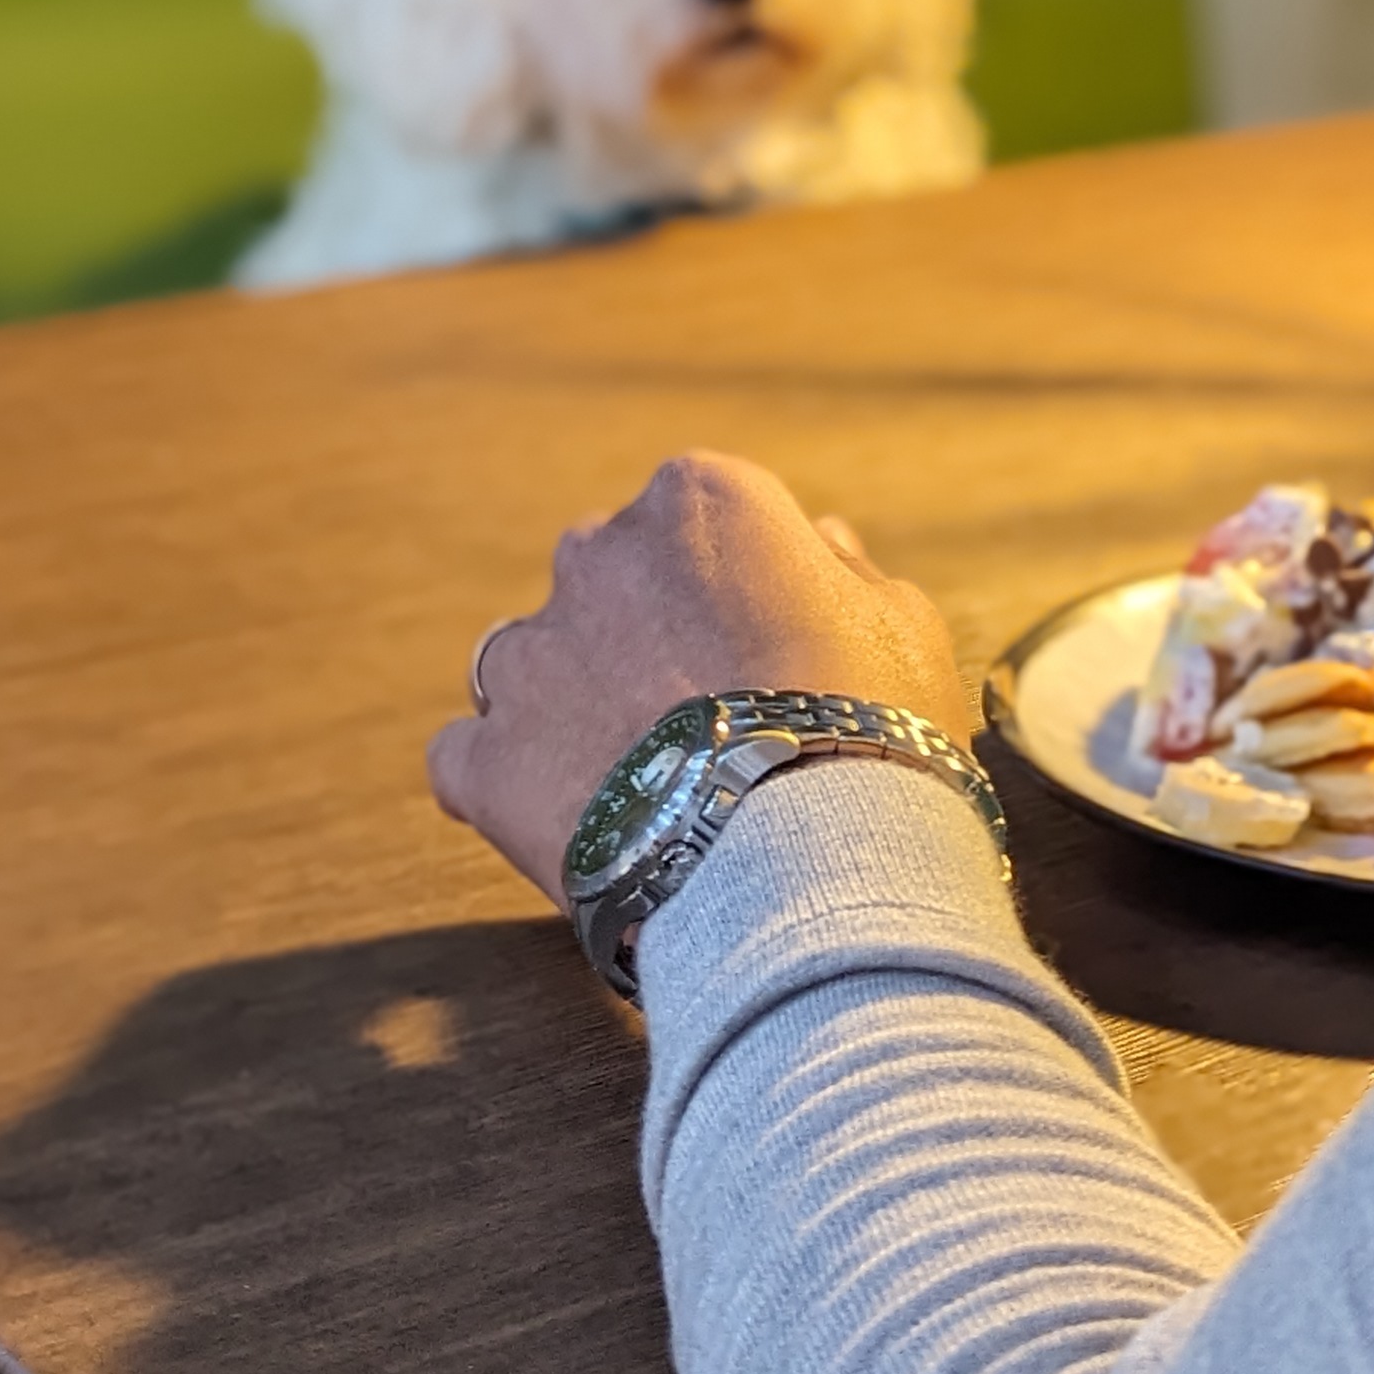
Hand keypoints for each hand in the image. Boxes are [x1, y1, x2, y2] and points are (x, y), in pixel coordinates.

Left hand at [430, 451, 969, 901]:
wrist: (808, 871)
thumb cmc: (871, 737)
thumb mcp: (901, 631)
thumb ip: (846, 574)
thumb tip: (819, 544)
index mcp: (700, 503)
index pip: (700, 517)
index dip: (734, 589)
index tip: (762, 647)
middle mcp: (597, 554)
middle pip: (608, 580)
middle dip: (643, 635)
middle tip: (706, 719)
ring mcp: (531, 656)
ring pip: (533, 662)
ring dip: (571, 702)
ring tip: (638, 780)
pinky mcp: (485, 757)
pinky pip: (471, 755)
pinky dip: (510, 782)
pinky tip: (571, 823)